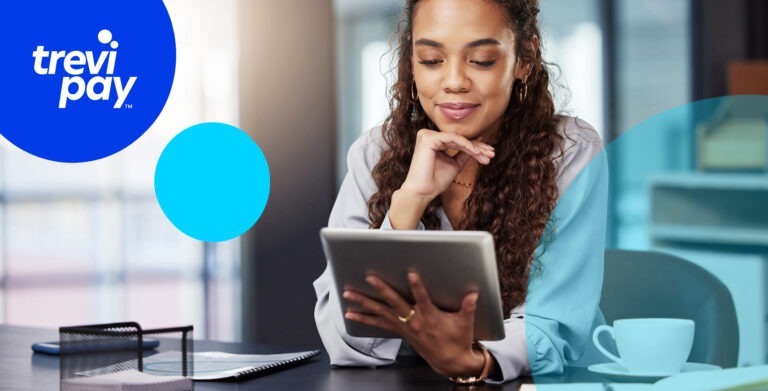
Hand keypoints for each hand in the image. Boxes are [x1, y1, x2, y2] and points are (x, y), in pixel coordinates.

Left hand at [343, 272, 486, 376]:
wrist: (450, 362)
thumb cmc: (457, 340)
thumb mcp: (465, 324)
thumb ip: (468, 307)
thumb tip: (473, 294)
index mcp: (431, 317)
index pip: (423, 299)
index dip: (417, 287)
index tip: (411, 274)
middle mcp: (414, 321)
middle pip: (395, 303)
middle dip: (382, 289)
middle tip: (370, 278)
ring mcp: (405, 327)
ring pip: (381, 312)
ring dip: (364, 303)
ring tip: (348, 294)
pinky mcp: (400, 331)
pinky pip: (379, 324)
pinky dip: (364, 319)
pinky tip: (350, 315)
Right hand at [388, 129, 494, 228]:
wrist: (423, 192)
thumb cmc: (435, 181)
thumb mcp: (455, 164)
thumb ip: (464, 153)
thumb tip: (479, 142)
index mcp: (432, 141)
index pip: (457, 141)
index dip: (474, 147)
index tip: (488, 153)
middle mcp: (427, 135)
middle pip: (458, 139)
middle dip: (478, 147)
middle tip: (492, 153)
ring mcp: (426, 135)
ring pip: (458, 138)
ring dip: (475, 147)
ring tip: (487, 156)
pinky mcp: (428, 138)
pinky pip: (453, 139)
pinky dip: (467, 146)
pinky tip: (477, 153)